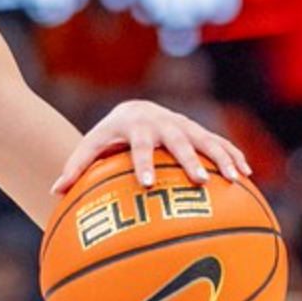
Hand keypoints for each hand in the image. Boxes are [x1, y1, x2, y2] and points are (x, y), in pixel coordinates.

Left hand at [51, 100, 250, 192]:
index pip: (139, 146)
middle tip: (200, 182)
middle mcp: (164, 124)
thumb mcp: (91, 145)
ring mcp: (185, 126)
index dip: (143, 164)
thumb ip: (75, 166)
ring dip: (222, 158)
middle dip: (190, 161)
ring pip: (207, 140)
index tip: (146, 184)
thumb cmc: (110, 136)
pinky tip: (247, 177)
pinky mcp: (200, 132)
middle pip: (179, 142)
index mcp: (136, 128)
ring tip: (236, 179)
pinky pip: (220, 144)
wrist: (134, 109)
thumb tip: (53, 191)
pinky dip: (234, 156)